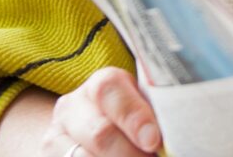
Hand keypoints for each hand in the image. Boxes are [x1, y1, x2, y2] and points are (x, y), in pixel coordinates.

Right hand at [41, 67, 161, 155]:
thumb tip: (177, 129)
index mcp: (102, 83)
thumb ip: (155, 110)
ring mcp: (54, 138)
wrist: (91, 127)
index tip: (154, 140)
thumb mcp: (141, 104)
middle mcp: (72, 107)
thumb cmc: (132, 116)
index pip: (111, 91)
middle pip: (100, 133)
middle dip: (129, 153)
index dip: (134, 117)